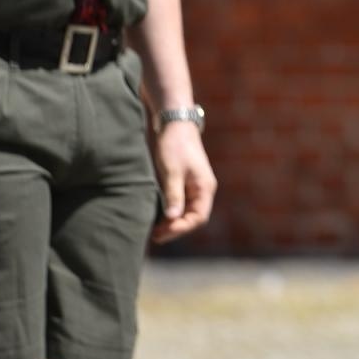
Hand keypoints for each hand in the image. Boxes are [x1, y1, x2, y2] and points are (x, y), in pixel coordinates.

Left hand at [151, 123, 216, 243]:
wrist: (174, 122)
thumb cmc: (174, 145)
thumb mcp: (172, 170)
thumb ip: (174, 194)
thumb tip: (173, 218)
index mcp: (204, 187)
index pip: (198, 217)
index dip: (181, 229)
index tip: (163, 233)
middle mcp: (202, 190)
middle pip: (192, 218)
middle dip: (175, 229)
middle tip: (154, 235)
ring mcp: (193, 186)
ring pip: (185, 212)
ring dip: (171, 222)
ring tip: (153, 230)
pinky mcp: (183, 183)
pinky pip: (179, 204)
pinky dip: (169, 213)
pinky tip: (155, 216)